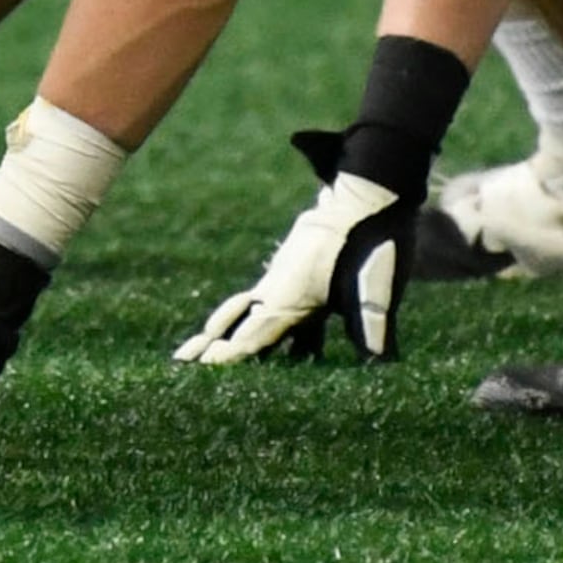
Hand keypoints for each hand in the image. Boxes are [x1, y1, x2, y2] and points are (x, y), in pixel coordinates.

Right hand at [176, 131, 415, 365]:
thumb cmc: (372, 239)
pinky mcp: (298, 275)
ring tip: (205, 351)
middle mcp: (278, 290)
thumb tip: (382, 366)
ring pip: (248, 313)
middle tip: (179, 361)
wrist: (368, 193)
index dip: (226, 356)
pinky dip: (256, 324)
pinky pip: (268, 306)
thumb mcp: (376, 286)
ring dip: (229, 332)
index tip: (198, 369)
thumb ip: (374, 327)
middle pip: (237, 324)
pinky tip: (274, 345)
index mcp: (290, 297)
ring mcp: (285, 280)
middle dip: (210, 343)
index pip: (251, 335)